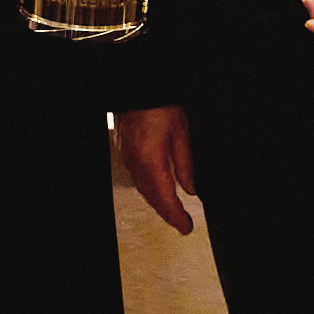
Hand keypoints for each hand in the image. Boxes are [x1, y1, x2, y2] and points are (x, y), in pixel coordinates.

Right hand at [114, 105, 194, 234]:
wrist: (136, 85)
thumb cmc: (158, 103)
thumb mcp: (181, 131)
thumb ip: (185, 163)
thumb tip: (190, 188)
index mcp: (151, 161)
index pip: (165, 199)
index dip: (176, 217)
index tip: (186, 228)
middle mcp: (135, 163)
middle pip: (151, 198)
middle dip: (166, 213)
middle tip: (181, 223)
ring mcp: (127, 156)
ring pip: (142, 188)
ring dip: (157, 201)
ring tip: (171, 209)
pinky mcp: (123, 149)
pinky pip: (136, 176)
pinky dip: (148, 187)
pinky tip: (156, 187)